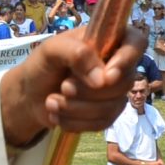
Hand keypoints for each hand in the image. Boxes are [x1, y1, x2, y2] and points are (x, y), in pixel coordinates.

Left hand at [0, 22, 144, 146]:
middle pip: (125, 82)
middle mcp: (116, 65)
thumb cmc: (42, 65)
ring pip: (112, 107)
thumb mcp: (51, 50)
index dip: (127, 59)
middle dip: (89, 91)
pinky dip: (76, 122)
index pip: (136, 42)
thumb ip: (76, 53)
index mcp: (108, 40)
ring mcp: (113, 92)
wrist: (29, 95)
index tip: (107, 76)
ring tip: (52, 102)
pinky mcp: (106, 114)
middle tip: (63, 87)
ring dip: (77, 108)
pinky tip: (57, 115)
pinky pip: (102, 123)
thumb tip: (102, 80)